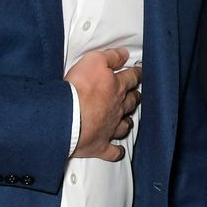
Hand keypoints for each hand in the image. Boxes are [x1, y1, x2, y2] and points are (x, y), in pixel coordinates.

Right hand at [66, 47, 140, 161]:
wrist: (67, 118)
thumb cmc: (79, 90)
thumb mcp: (93, 61)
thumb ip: (110, 56)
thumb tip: (123, 54)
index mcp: (116, 88)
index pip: (132, 78)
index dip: (136, 74)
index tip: (139, 73)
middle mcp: (117, 109)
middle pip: (131, 102)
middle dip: (134, 97)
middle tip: (135, 94)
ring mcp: (110, 128)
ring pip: (124, 125)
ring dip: (127, 121)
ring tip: (128, 119)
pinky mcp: (100, 145)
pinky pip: (112, 151)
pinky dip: (116, 152)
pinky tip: (119, 151)